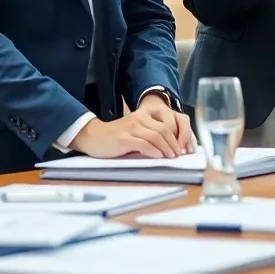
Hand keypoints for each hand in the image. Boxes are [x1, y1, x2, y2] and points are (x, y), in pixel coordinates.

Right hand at [70, 98, 191, 158]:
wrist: (93, 136)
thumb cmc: (115, 138)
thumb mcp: (134, 133)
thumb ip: (148, 137)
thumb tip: (168, 149)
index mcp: (143, 115)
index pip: (166, 125)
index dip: (177, 137)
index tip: (182, 148)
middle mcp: (139, 119)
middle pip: (164, 130)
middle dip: (174, 144)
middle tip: (179, 155)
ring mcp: (131, 128)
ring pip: (156, 136)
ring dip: (167, 149)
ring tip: (172, 158)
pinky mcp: (124, 139)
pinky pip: (144, 144)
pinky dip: (154, 151)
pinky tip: (159, 157)